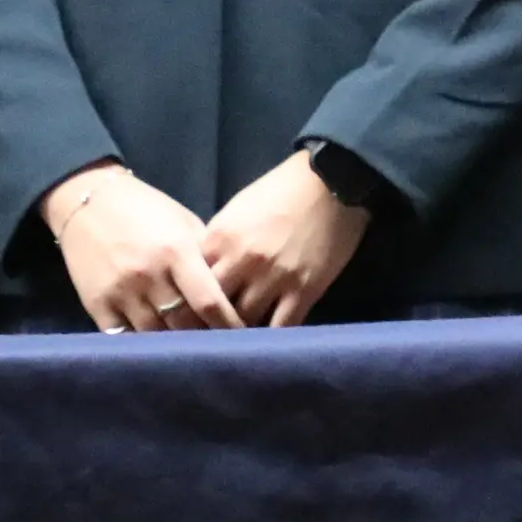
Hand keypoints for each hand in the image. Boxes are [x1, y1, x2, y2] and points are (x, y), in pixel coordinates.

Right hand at [41, 162, 241, 332]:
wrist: (86, 201)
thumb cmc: (145, 209)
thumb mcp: (183, 223)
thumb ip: (206, 257)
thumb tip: (234, 293)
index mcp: (176, 251)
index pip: (210, 302)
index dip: (230, 325)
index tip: (243, 337)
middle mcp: (149, 275)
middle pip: (185, 326)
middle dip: (206, 339)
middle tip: (220, 348)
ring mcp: (120, 293)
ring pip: (157, 337)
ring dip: (176, 347)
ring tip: (192, 353)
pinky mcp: (97, 305)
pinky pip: (125, 339)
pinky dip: (143, 346)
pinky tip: (156, 350)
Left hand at [202, 151, 371, 326]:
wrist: (331, 181)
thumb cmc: (280, 191)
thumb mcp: (236, 211)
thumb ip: (217, 244)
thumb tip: (204, 274)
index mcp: (219, 238)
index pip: (191, 282)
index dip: (190, 299)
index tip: (191, 312)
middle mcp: (241, 261)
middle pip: (213, 307)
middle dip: (212, 320)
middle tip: (213, 332)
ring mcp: (273, 278)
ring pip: (245, 322)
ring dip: (242, 330)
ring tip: (241, 338)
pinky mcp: (304, 290)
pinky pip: (281, 327)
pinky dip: (273, 337)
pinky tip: (269, 341)